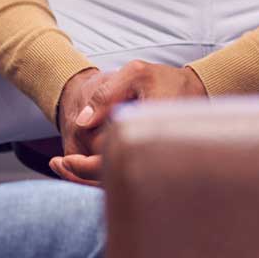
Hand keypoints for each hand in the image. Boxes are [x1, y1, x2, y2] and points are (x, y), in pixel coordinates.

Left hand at [50, 60, 206, 186]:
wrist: (200, 90)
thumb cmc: (166, 79)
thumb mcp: (136, 74)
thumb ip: (107, 94)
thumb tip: (81, 122)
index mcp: (147, 133)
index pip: (112, 164)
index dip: (84, 168)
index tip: (64, 161)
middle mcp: (154, 155)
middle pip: (114, 181)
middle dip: (82, 178)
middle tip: (57, 164)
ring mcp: (157, 164)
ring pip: (121, 183)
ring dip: (91, 179)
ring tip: (65, 166)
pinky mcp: (156, 165)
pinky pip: (128, 176)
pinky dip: (105, 174)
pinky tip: (86, 165)